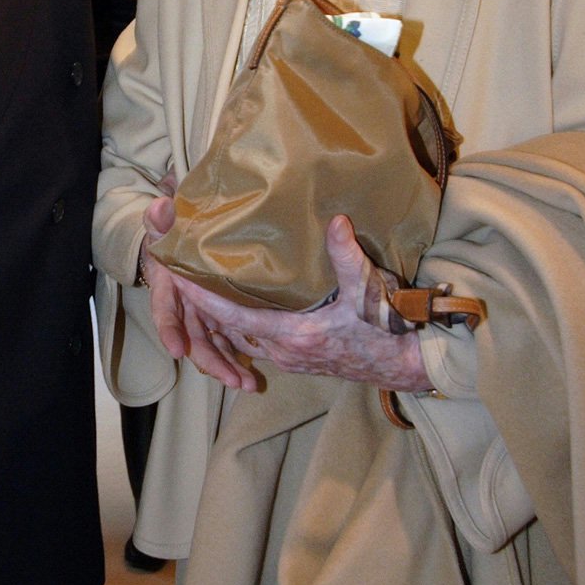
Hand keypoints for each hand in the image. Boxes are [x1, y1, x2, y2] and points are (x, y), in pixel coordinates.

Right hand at [139, 193, 261, 390]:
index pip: (165, 312)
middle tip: (230, 380)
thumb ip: (161, 219)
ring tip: (246, 385)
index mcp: (169, 287)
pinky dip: (238, 359)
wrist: (183, 240)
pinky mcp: (218, 318)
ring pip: (211, 347)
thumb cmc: (174, 233)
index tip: (177, 350)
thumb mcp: (166, 223)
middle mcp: (183, 308)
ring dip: (227, 367)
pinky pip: (227, 341)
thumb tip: (159, 208)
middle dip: (210, 362)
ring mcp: (201, 316)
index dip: (170, 331)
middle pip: (192, 339)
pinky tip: (254, 376)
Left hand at [164, 215, 429, 390]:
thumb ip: (347, 256)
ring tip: (205, 289)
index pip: (232, 316)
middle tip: (184, 276)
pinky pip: (261, 343)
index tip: (179, 278)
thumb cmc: (385, 329)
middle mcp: (285, 350)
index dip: (202, 298)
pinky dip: (245, 326)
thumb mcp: (368, 290)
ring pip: (245, 339)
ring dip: (225, 319)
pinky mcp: (302, 360)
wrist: (405, 364)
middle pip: (230, 329)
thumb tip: (335, 221)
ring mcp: (292, 359)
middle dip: (206, 306)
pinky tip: (245, 306)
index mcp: (292, 333)